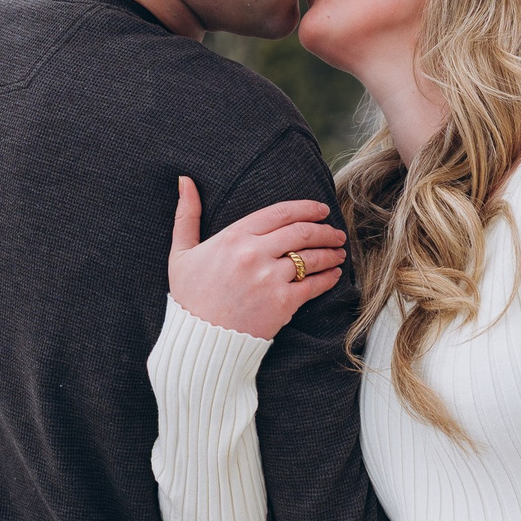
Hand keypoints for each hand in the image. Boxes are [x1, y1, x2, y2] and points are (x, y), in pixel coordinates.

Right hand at [168, 178, 345, 339]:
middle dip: (325, 230)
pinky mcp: (282, 303)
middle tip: (336, 233)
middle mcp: (254, 253)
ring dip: (331, 253)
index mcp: (234, 237)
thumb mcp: (181, 252)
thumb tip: (185, 180)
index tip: (321, 210)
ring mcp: (270, 278)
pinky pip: (313, 285)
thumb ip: (186, 214)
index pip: (280, 213)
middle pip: (302, 232)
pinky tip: (333, 274)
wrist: (200, 341)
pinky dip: (328, 278)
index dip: (306, 208)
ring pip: (311, 257)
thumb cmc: (190, 297)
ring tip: (339, 252)